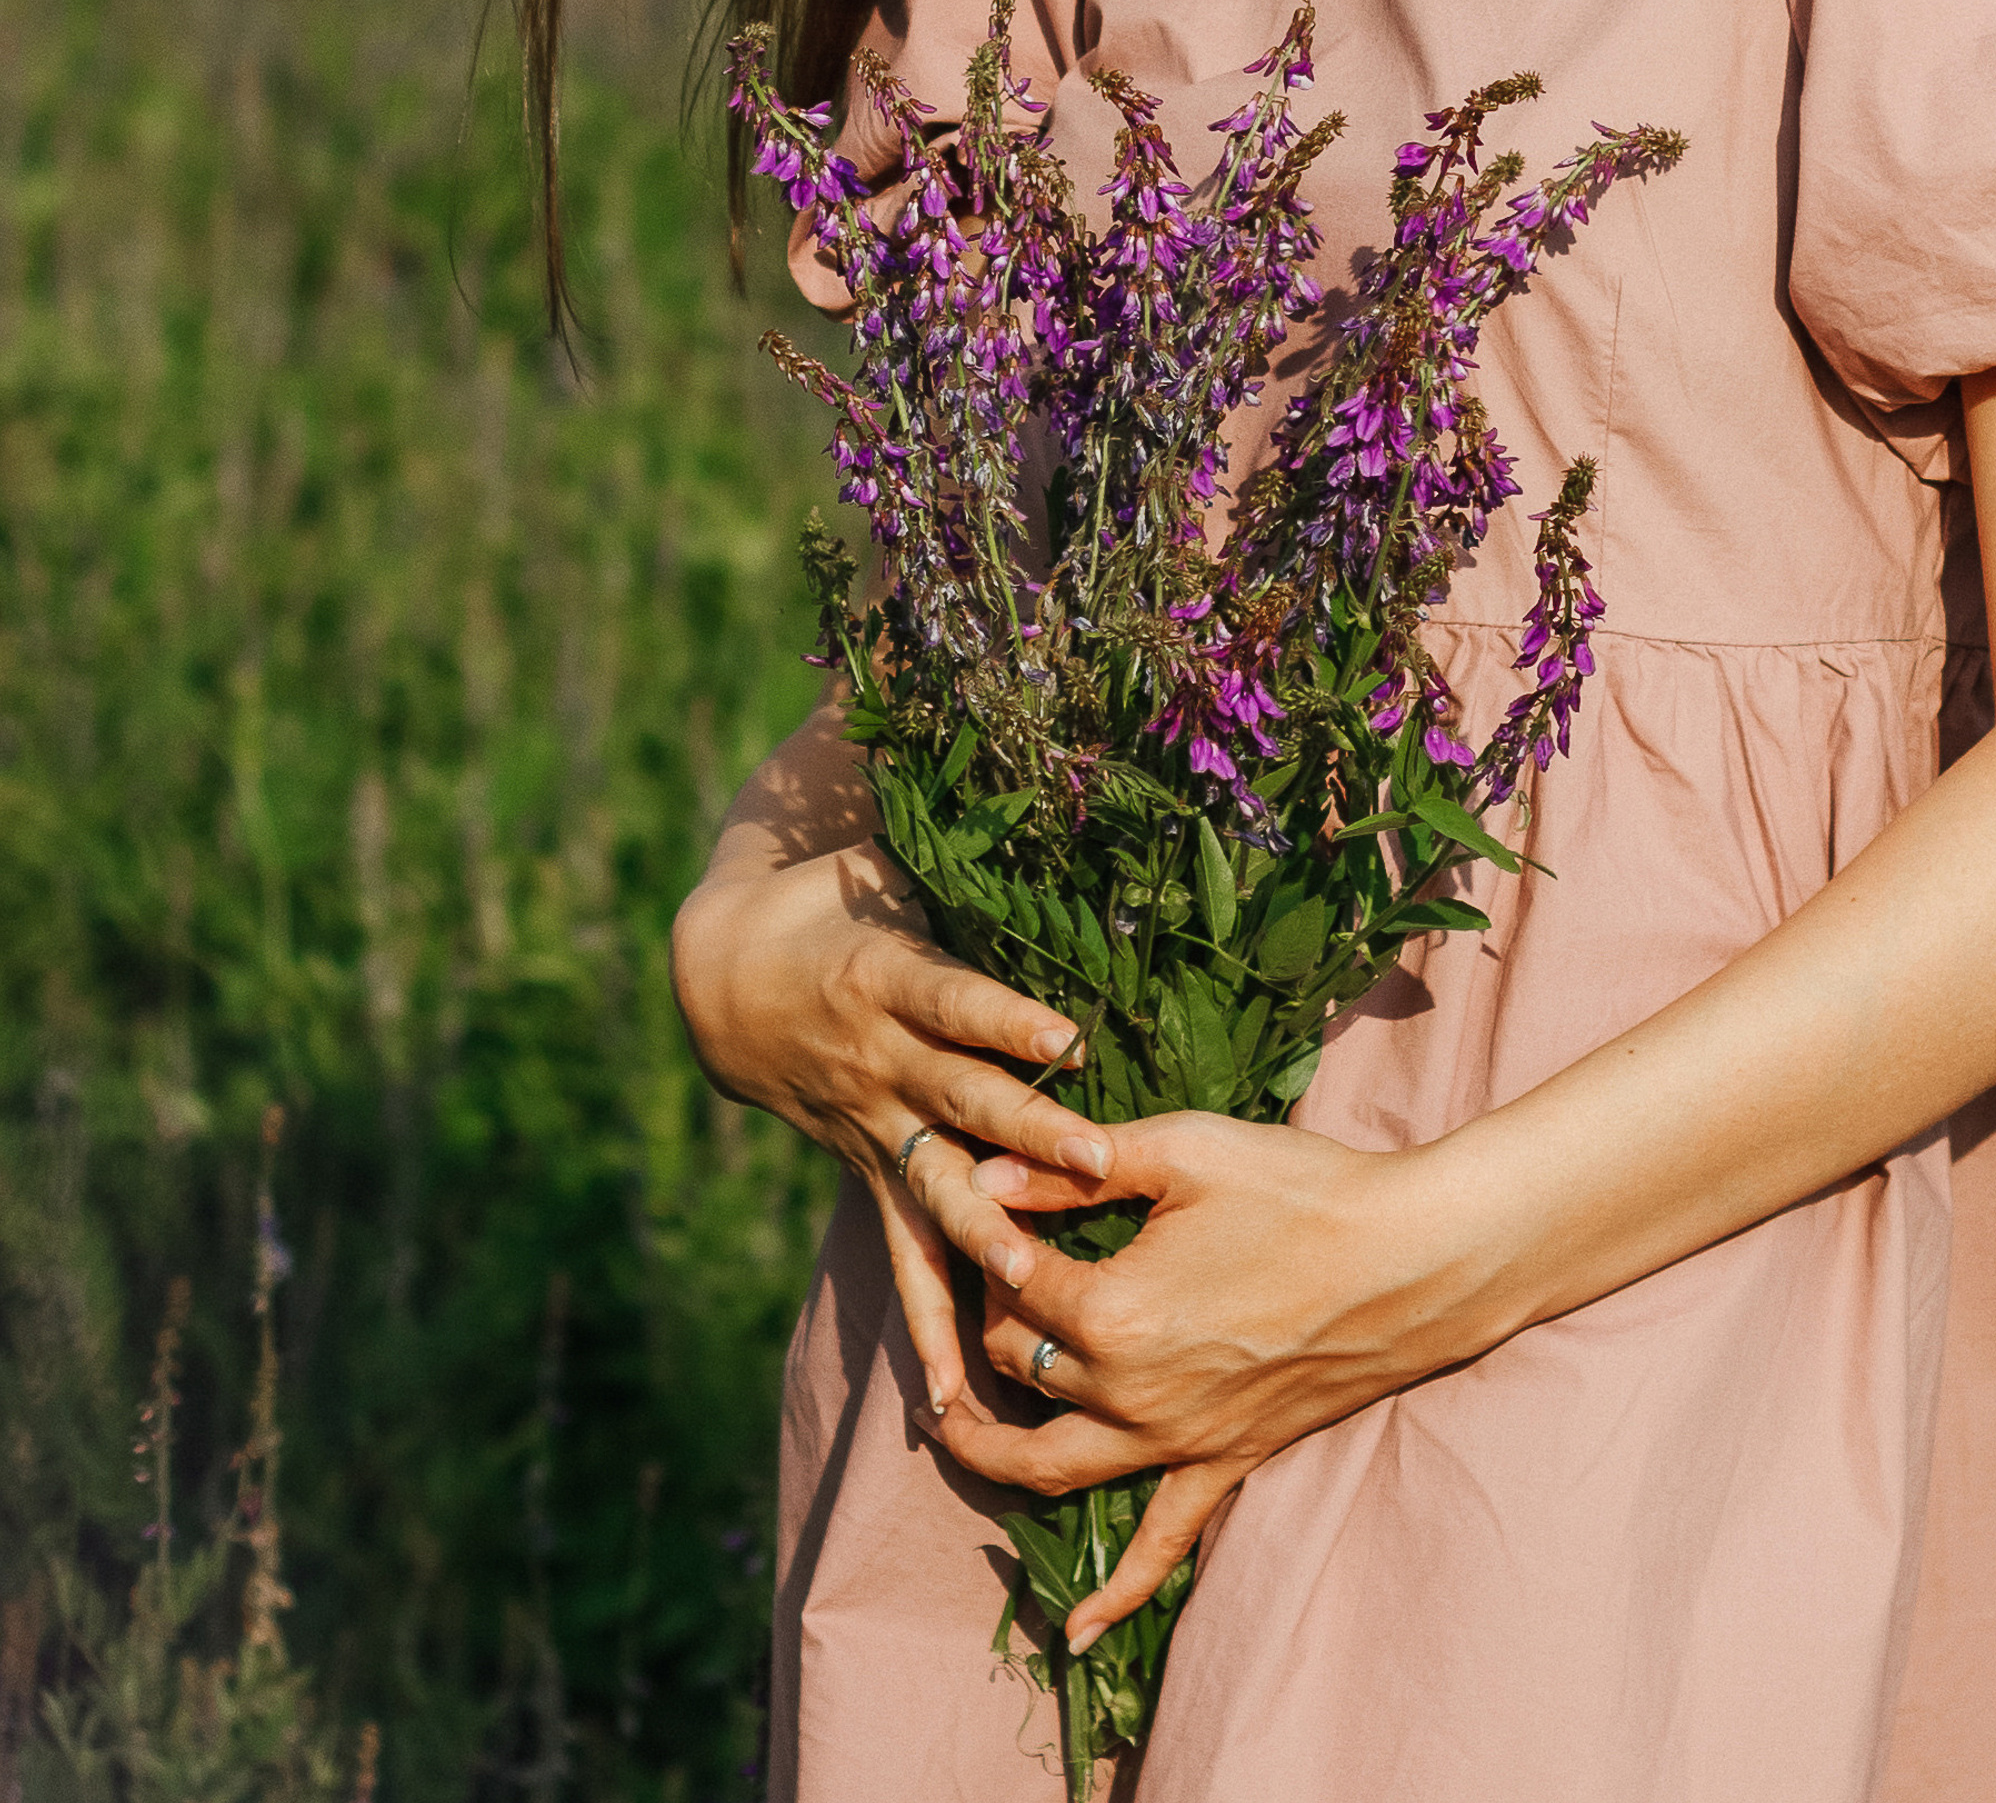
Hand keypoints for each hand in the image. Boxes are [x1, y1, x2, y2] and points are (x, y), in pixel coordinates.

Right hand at [671, 849, 1116, 1418]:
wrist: (721, 977)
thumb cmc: (827, 896)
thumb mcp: (877, 853)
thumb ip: (949, 828)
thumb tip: (1010, 766)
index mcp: (888, 976)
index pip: (955, 998)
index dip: (1005, 1014)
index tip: (1065, 1034)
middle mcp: (884, 1058)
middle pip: (967, 1101)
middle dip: (1032, 1135)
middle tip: (1100, 1163)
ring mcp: (877, 1125)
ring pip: (938, 1190)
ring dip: (987, 1240)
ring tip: (1032, 1291)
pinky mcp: (872, 1171)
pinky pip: (904, 1259)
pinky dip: (929, 1330)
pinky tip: (955, 1404)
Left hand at [928, 1115, 1471, 1650]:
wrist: (1408, 1258)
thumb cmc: (1300, 1189)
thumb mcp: (1182, 1151)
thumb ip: (1073, 1167)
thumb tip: (982, 1175)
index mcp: (1109, 1312)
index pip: (1011, 1281)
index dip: (999, 1234)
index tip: (1002, 1198)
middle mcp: (1128, 1393)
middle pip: (1020, 1365)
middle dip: (994, 1317)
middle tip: (994, 1271)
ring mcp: (1176, 1442)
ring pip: (1052, 1468)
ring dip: (989, 1456)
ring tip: (948, 1432)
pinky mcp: (1223, 1465)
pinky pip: (1160, 1547)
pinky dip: (1114, 1595)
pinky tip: (1076, 1635)